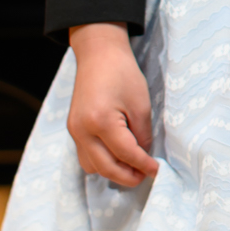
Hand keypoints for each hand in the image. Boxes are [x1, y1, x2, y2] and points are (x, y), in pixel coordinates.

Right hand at [66, 23, 157, 187]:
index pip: (125, 154)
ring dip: (113, 172)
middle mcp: (82, 130)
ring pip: (92, 167)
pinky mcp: (73, 129)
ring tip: (132, 166)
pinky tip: (117, 156)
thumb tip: (143, 157)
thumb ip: (142, 135)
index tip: (157, 170)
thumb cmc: (122, 73)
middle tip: (145, 175)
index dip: (143, 166)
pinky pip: (85, 156)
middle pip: (106, 168)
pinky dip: (101, 162)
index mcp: (101, 121)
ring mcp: (74, 131)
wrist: (98, 54)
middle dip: (128, 176)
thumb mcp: (141, 105)